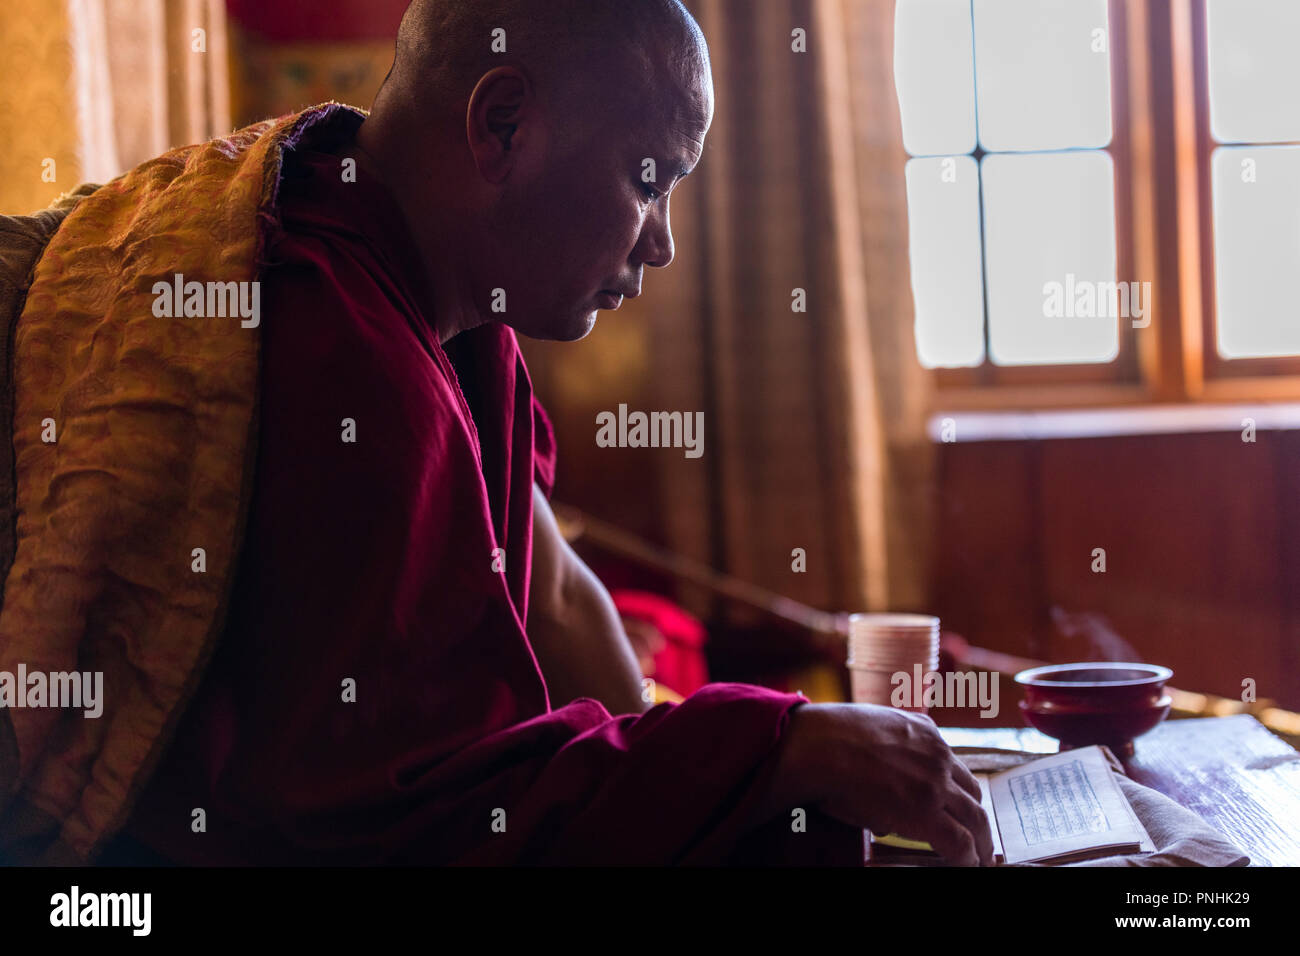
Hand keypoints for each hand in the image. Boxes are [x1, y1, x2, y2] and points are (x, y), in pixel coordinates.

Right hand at [764, 702, 994, 865]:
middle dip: (977, 815)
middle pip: (973, 792)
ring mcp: (935, 784)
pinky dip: (967, 855)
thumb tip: (890, 796)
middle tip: (979, 835)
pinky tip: (967, 864)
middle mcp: (938, 756)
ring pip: (975, 817)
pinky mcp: (927, 812)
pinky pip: (958, 839)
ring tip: (979, 857)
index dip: (959, 790)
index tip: (958, 804)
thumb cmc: (831, 738)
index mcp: (926, 731)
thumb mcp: (871, 733)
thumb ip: (891, 757)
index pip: (954, 765)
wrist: (823, 746)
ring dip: (979, 840)